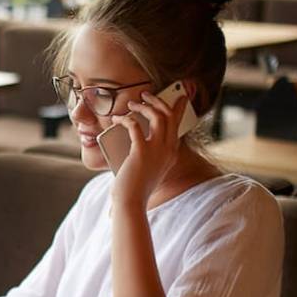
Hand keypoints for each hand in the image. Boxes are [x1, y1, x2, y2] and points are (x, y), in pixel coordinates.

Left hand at [112, 91, 188, 209]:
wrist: (130, 202)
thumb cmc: (134, 188)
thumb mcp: (147, 169)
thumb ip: (147, 154)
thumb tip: (136, 134)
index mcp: (170, 154)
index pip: (178, 126)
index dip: (179, 109)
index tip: (180, 97)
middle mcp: (168, 150)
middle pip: (170, 116)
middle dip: (159, 101)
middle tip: (147, 95)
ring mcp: (157, 151)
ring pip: (158, 116)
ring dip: (144, 106)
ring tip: (132, 103)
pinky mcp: (141, 152)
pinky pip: (134, 126)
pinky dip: (125, 119)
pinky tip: (117, 120)